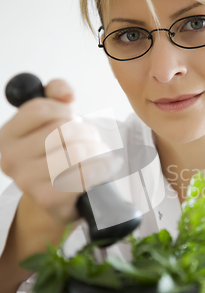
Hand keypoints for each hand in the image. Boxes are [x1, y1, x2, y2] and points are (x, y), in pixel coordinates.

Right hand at [0, 79, 119, 224]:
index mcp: (8, 135)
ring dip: (96, 149)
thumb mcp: (50, 120)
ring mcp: (27, 181)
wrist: (58, 197)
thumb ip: (55, 95)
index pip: (38, 109)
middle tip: (93, 138)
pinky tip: (106, 166)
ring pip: (75, 151)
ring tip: (99, 151)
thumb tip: (66, 94)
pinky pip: (84, 175)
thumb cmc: (56, 155)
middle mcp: (11, 159)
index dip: (63, 109)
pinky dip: (102, 168)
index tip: (73, 116)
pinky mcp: (47, 198)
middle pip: (61, 130)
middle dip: (86, 131)